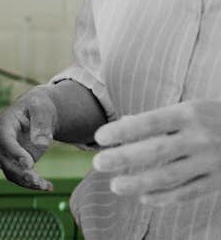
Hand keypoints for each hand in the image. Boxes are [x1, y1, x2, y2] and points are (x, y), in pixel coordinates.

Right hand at [0, 85, 57, 190]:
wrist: (38, 113)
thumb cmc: (39, 107)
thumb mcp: (42, 109)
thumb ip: (41, 124)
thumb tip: (40, 143)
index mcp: (5, 122)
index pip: (5, 139)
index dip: (15, 152)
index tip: (29, 164)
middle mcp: (1, 139)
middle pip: (4, 159)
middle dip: (19, 172)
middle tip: (37, 179)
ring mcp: (7, 152)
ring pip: (10, 171)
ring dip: (26, 181)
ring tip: (46, 186)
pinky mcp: (16, 161)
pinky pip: (19, 176)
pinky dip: (32, 184)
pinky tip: (49, 187)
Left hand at [92, 100, 220, 205]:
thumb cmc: (214, 118)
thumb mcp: (190, 109)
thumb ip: (159, 120)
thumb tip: (124, 124)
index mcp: (190, 114)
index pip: (151, 122)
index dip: (124, 130)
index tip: (100, 137)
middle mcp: (200, 138)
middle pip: (156, 151)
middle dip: (124, 158)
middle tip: (98, 163)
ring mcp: (211, 162)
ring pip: (170, 176)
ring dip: (140, 183)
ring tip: (116, 186)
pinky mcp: (218, 181)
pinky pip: (188, 192)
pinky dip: (165, 197)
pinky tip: (145, 198)